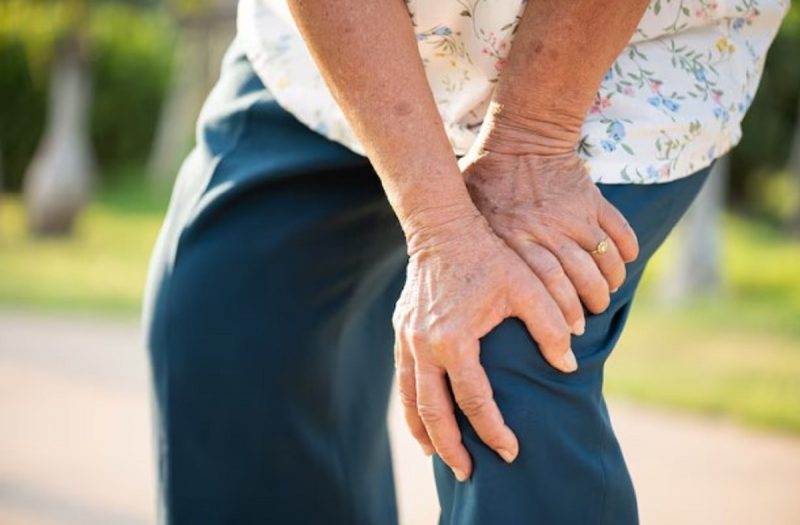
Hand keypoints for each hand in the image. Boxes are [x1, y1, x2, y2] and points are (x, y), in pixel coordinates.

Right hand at [393, 209, 573, 480]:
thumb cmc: (487, 255)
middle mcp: (424, 345)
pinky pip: (402, 379)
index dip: (494, 429)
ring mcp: (407, 339)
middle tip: (468, 473)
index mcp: (454, 339)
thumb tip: (567, 365)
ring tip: (438, 455)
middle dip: (451, 447)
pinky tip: (422, 416)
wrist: (441, 228)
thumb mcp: (526, 286)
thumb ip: (550, 326)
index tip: (511, 451)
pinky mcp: (401, 331)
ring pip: (409, 399)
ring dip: (424, 431)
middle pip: (433, 411)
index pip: (474, 400)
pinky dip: (411, 404)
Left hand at [460, 148, 638, 325]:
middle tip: (587, 319)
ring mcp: (574, 215)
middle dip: (589, 305)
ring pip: (603, 260)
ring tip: (605, 295)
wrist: (522, 138)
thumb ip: (472, 243)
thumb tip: (454, 278)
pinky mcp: (592, 200)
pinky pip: (619, 231)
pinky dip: (626, 251)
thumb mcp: (470, 213)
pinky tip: (623, 263)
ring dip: (609, 283)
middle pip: (580, 279)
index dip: (562, 313)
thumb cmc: (487, 179)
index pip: (546, 286)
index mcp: (515, 238)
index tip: (568, 332)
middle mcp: (547, 231)